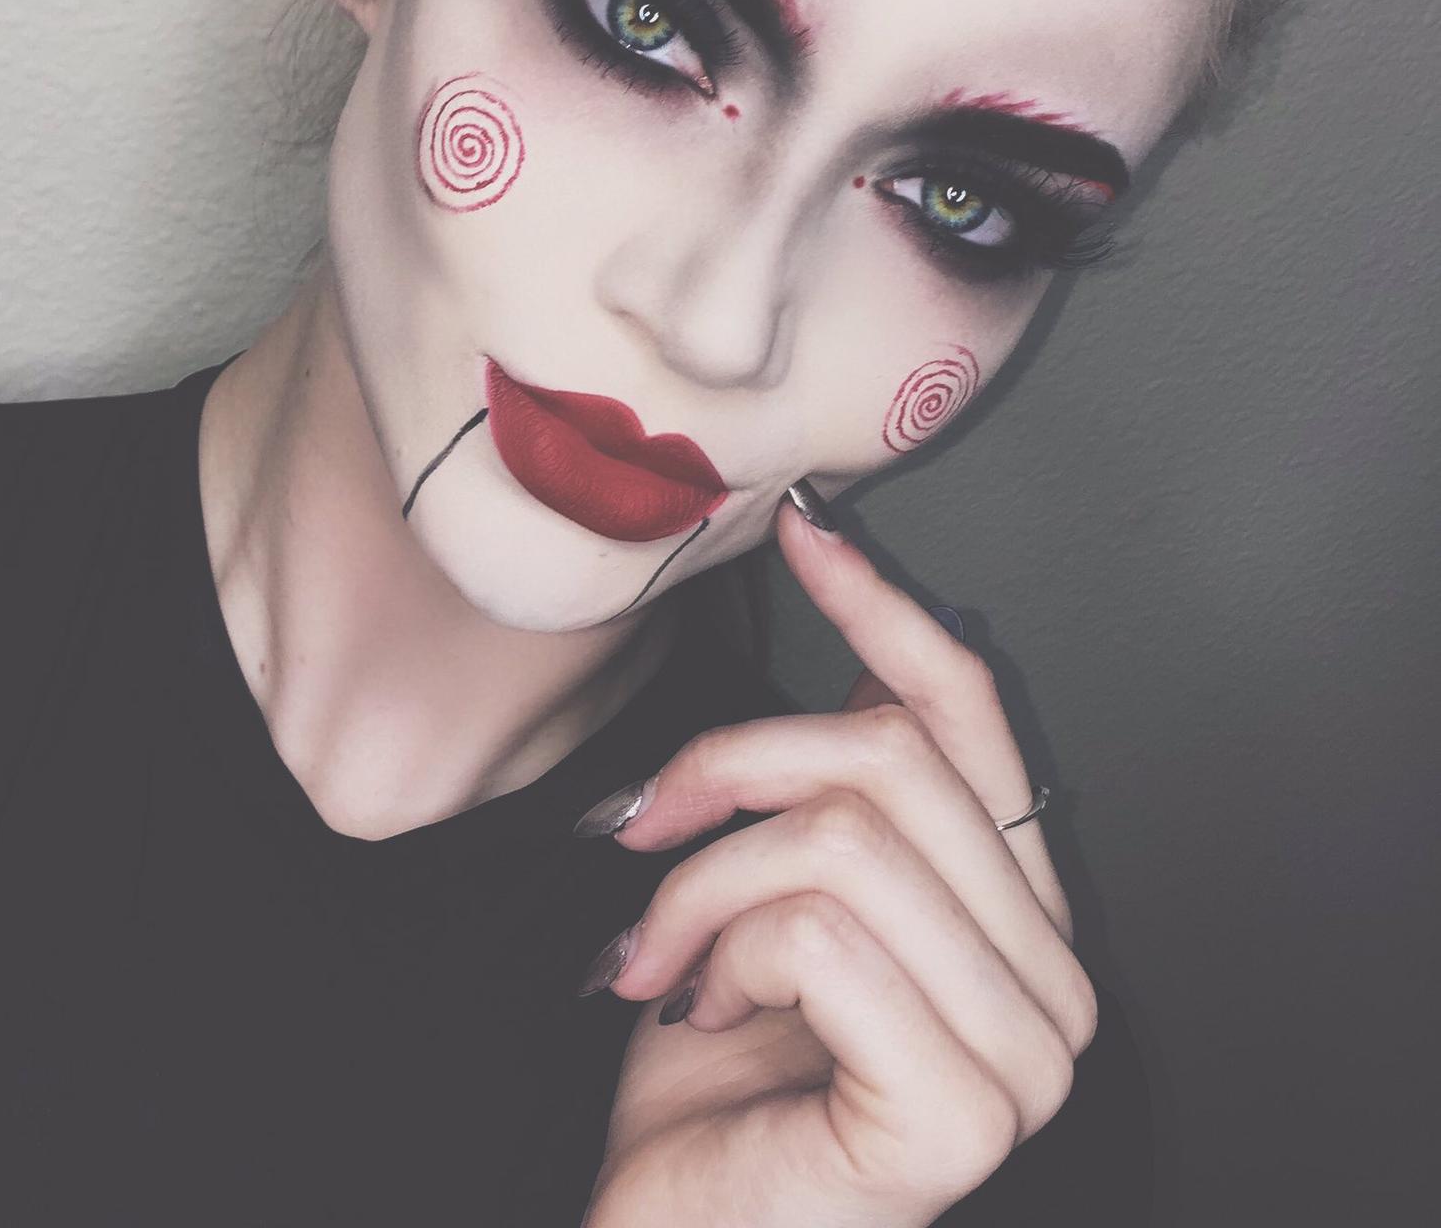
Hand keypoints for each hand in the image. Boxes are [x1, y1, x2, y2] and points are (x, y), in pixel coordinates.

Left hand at [579, 497, 1096, 1227]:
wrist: (677, 1226)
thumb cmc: (712, 1074)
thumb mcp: (763, 893)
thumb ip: (819, 793)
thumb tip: (824, 632)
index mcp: (1010, 909)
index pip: (971, 714)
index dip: (884, 607)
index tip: (801, 530)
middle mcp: (1051, 975)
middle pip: (891, 758)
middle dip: (730, 766)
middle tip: (637, 825)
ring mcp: (1026, 1052)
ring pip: (843, 838)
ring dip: (703, 884)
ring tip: (659, 952)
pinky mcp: (964, 1110)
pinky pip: (821, 934)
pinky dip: (722, 951)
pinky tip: (700, 1013)